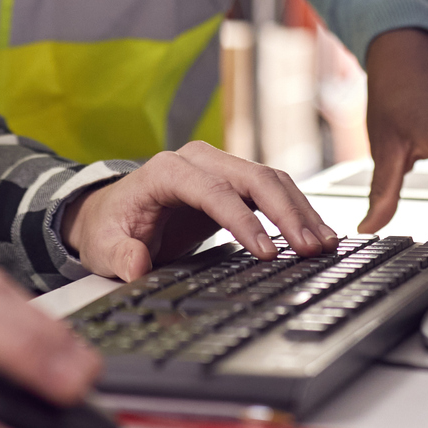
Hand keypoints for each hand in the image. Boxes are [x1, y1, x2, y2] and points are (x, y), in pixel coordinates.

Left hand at [60, 140, 339, 280]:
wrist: (111, 213)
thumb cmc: (109, 226)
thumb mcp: (103, 246)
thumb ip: (121, 255)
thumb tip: (136, 266)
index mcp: (166, 171)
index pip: (213, 191)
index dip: (243, 220)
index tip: (266, 252)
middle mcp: (197, 160)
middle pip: (252, 177)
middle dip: (285, 213)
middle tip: (310, 248)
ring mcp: (219, 168)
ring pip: (270, 180)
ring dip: (299, 211)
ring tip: (323, 243)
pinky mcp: (233, 183)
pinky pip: (271, 191)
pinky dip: (296, 210)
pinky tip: (315, 233)